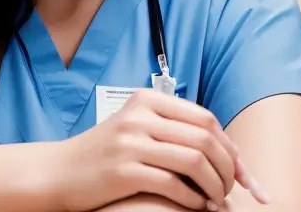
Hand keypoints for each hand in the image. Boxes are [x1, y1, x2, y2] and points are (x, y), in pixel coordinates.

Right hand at [52, 89, 266, 211]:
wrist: (59, 171)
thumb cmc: (105, 153)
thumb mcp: (138, 128)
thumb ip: (173, 130)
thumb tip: (225, 149)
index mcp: (148, 99)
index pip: (205, 119)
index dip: (229, 147)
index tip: (242, 171)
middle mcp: (141, 115)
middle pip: (204, 138)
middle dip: (227, 168)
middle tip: (231, 189)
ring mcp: (131, 141)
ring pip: (194, 160)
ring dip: (214, 185)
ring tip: (217, 200)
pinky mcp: (123, 169)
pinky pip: (173, 184)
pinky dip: (193, 198)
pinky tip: (197, 207)